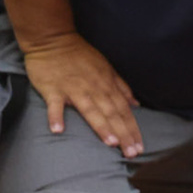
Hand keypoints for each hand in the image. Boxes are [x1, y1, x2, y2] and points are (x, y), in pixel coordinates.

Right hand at [21, 32, 142, 155]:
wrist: (53, 39)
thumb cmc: (80, 55)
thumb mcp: (107, 67)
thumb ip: (122, 87)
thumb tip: (136, 104)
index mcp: (107, 85)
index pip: (124, 111)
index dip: (133, 129)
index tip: (139, 147)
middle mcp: (94, 88)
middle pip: (112, 114)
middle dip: (124, 134)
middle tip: (132, 153)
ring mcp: (73, 89)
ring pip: (90, 110)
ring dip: (101, 126)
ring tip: (111, 143)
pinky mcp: (53, 89)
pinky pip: (54, 104)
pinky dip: (56, 116)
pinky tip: (58, 130)